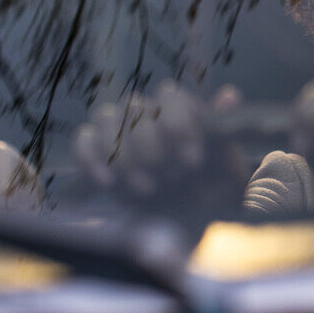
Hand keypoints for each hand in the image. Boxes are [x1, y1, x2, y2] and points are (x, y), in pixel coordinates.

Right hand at [71, 80, 244, 207]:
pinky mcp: (97, 152)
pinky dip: (91, 158)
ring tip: (147, 187)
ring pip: (106, 118)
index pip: (170, 96)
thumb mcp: (226, 164)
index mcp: (180, 108)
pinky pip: (82, 141)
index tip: (193, 159)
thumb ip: (222, 131)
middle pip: (135, 107)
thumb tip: (230, 95)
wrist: (192, 217)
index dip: (179, 125)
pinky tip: (108, 182)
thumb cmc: (213, 186)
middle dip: (153, 147)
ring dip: (125, 155)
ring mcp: (119, 130)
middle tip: (172, 176)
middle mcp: (147, 111)